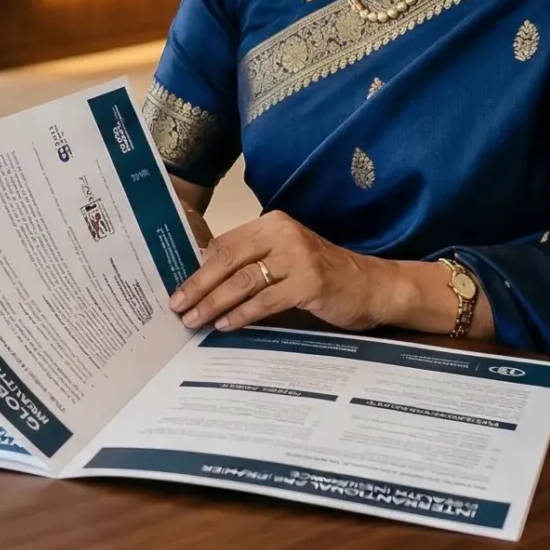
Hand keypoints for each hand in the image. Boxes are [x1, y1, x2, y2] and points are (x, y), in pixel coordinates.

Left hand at [168, 210, 405, 333]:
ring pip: (243, 281)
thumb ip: (252, 262)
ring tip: (194, 320)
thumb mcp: (285, 258)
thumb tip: (203, 280)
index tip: (177, 288)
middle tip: (177, 307)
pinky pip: (265, 301)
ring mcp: (297, 257)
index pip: (224, 244)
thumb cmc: (323, 276)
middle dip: (198, 286)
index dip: (197, 267)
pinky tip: (225, 325)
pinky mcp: (309, 283)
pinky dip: (242, 315)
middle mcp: (283, 234)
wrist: (372, 287)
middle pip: (228, 260)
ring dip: (214, 303)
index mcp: (272, 224)